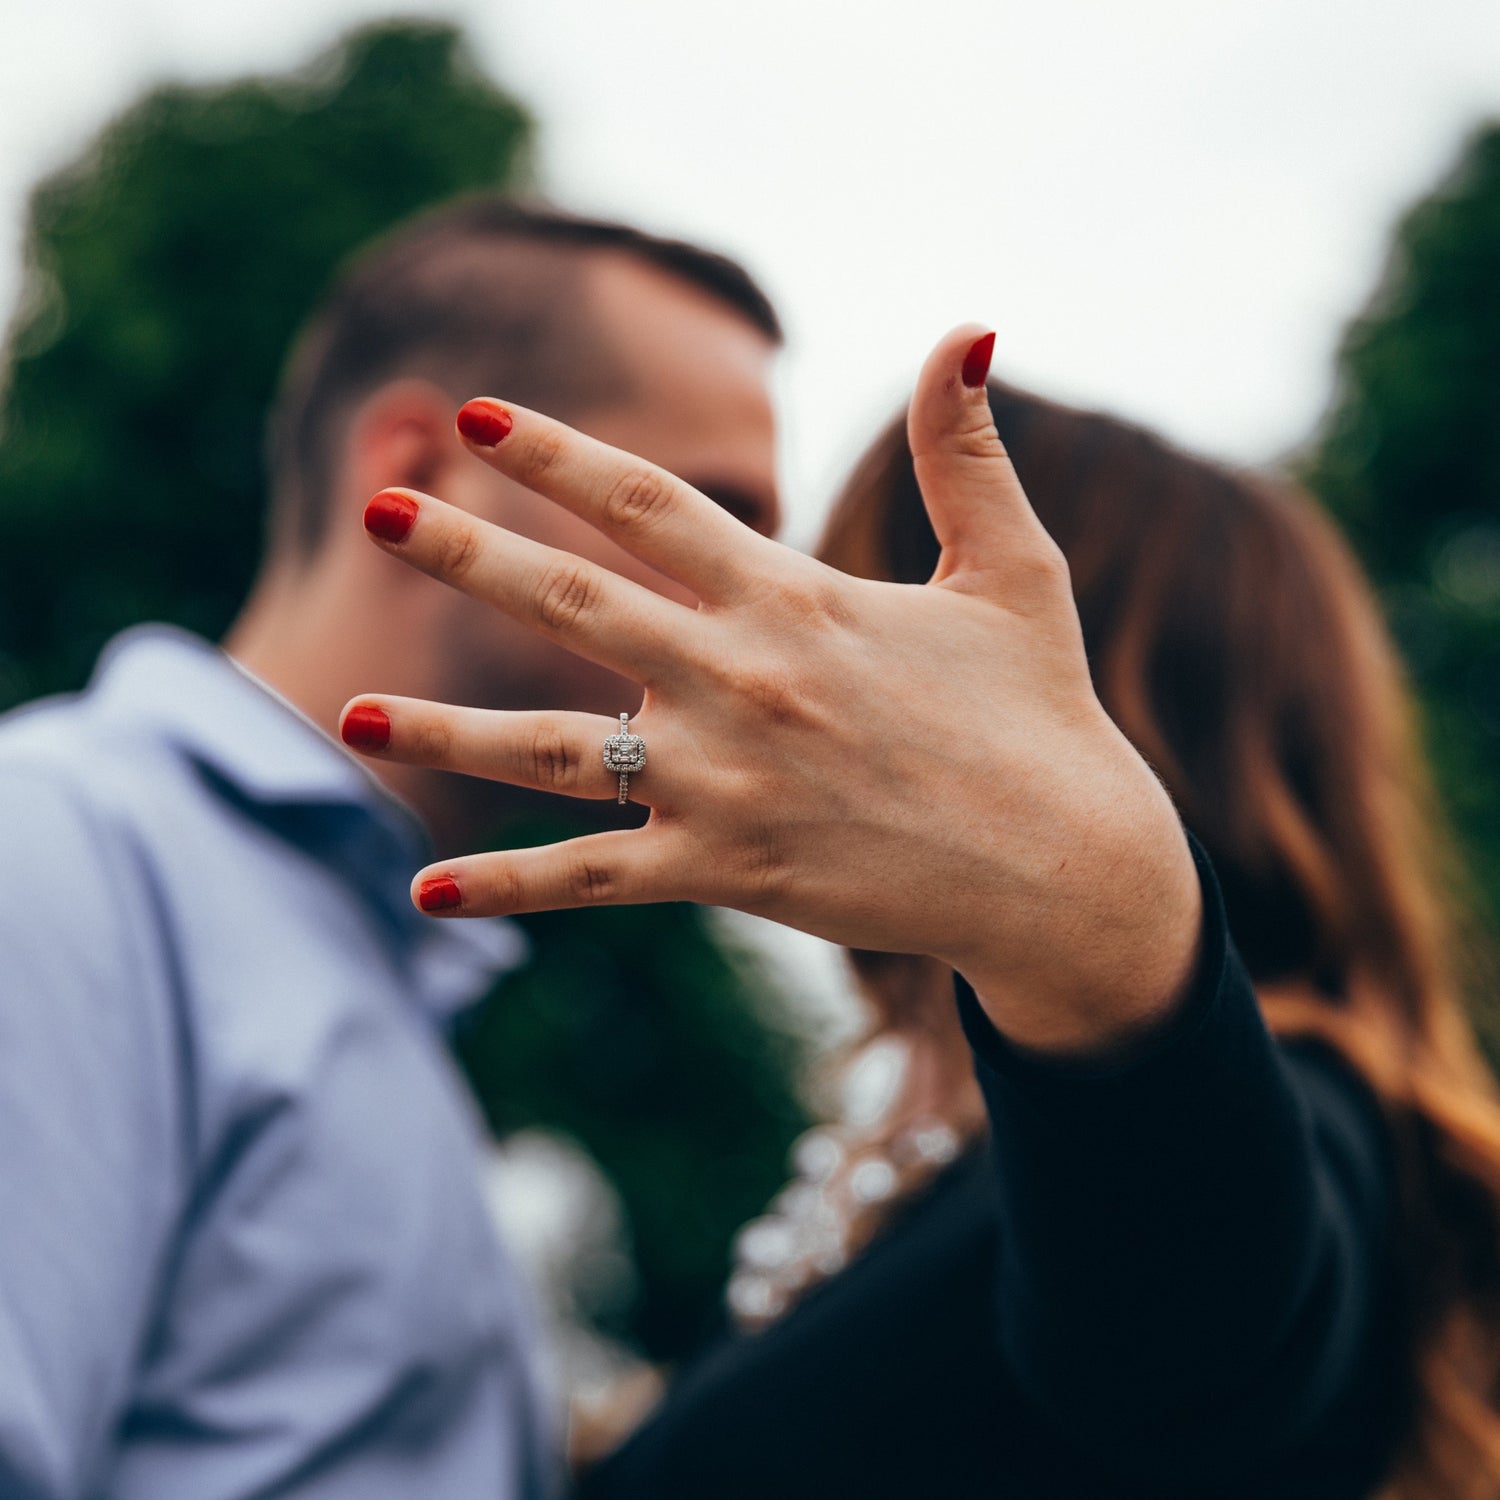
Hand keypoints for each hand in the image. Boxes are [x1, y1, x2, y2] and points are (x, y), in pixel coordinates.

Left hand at [344, 326, 1201, 1058]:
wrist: (1065, 869)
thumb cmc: (1039, 714)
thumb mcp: (1014, 569)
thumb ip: (967, 452)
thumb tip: (973, 327)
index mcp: (796, 600)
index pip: (654, 506)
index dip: (560, 456)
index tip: (476, 416)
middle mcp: (742, 684)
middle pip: (575, 605)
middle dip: (469, 555)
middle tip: (380, 510)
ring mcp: (726, 785)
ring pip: (554, 751)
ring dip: (447, 730)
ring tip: (350, 710)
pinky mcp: (728, 872)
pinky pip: (596, 879)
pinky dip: (510, 885)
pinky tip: (425, 891)